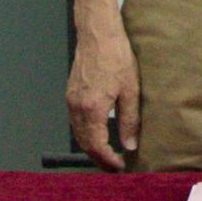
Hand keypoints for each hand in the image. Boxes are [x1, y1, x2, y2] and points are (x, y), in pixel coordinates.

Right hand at [65, 18, 141, 170]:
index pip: (97, 146)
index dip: (108, 160)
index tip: (120, 166)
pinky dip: (86, 134)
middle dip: (99, 159)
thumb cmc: (116, 57)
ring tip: (108, 155)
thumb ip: (129, 120)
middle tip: (115, 166)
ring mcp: (71, 100)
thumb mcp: (131, 90)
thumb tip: (130, 144)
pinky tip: (98, 135)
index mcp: (92, 108)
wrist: (98, 34)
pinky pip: (75, 123)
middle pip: (85, 144)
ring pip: (78, 134)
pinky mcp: (70, 94)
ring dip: (92, 148)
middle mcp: (77, 107)